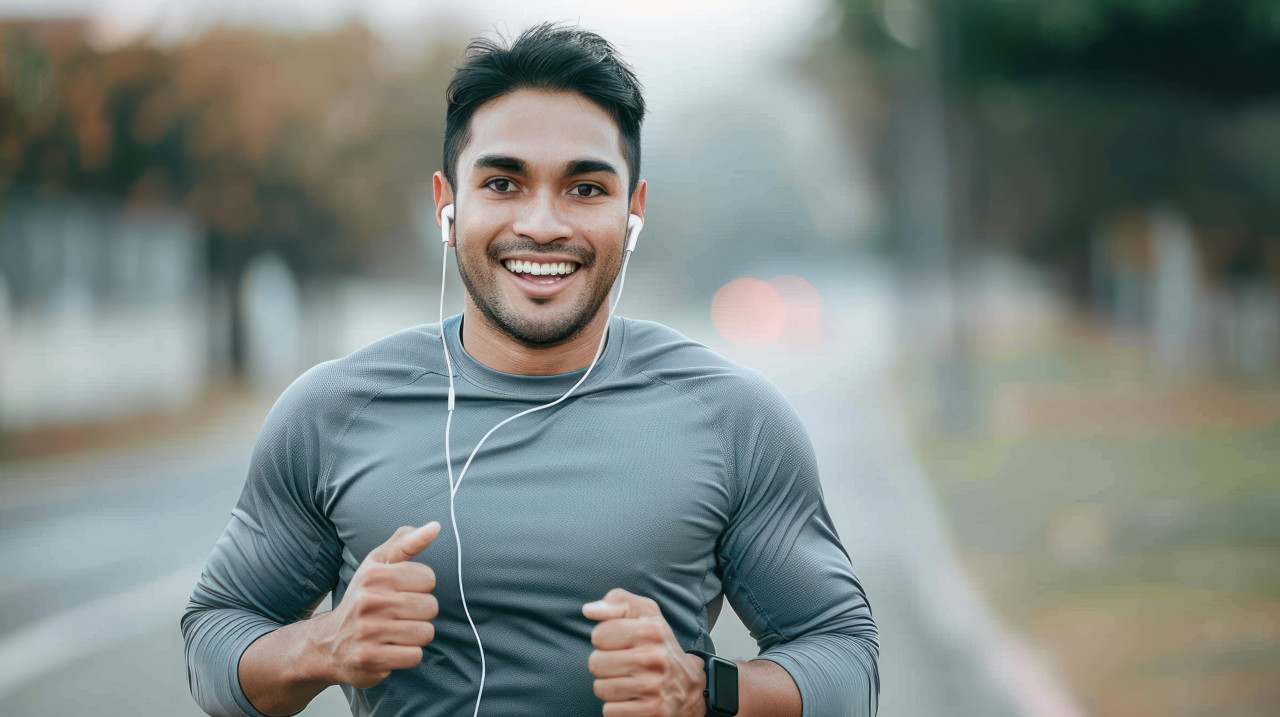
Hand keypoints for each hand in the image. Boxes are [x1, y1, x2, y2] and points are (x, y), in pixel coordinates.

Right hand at [315, 522, 440, 688]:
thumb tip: (435, 526)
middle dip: (420, 613)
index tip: (403, 591)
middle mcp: (369, 601)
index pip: (428, 578)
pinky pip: (414, 656)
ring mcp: (368, 632)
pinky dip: (408, 655)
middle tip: (399, 615)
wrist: (329, 643)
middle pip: (429, 607)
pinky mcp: (370, 659)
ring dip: (416, 635)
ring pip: (425, 632)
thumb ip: (407, 544)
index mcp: (374, 575)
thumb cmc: (363, 598)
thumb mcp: (378, 565)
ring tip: (395, 632)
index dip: (421, 587)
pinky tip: (391, 649)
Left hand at [583, 588, 706, 716]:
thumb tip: (589, 610)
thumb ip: (619, 602)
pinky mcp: (651, 712)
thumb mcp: (648, 615)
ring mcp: (653, 687)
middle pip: (596, 663)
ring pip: (600, 688)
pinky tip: (632, 698)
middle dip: (604, 665)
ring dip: (609, 687)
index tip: (619, 642)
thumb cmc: (659, 647)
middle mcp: (654, 657)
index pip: (599, 634)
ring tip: (627, 681)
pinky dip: (616, 707)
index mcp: (652, 630)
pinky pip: (610, 711)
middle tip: (623, 664)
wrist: (689, 687)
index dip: (604, 639)